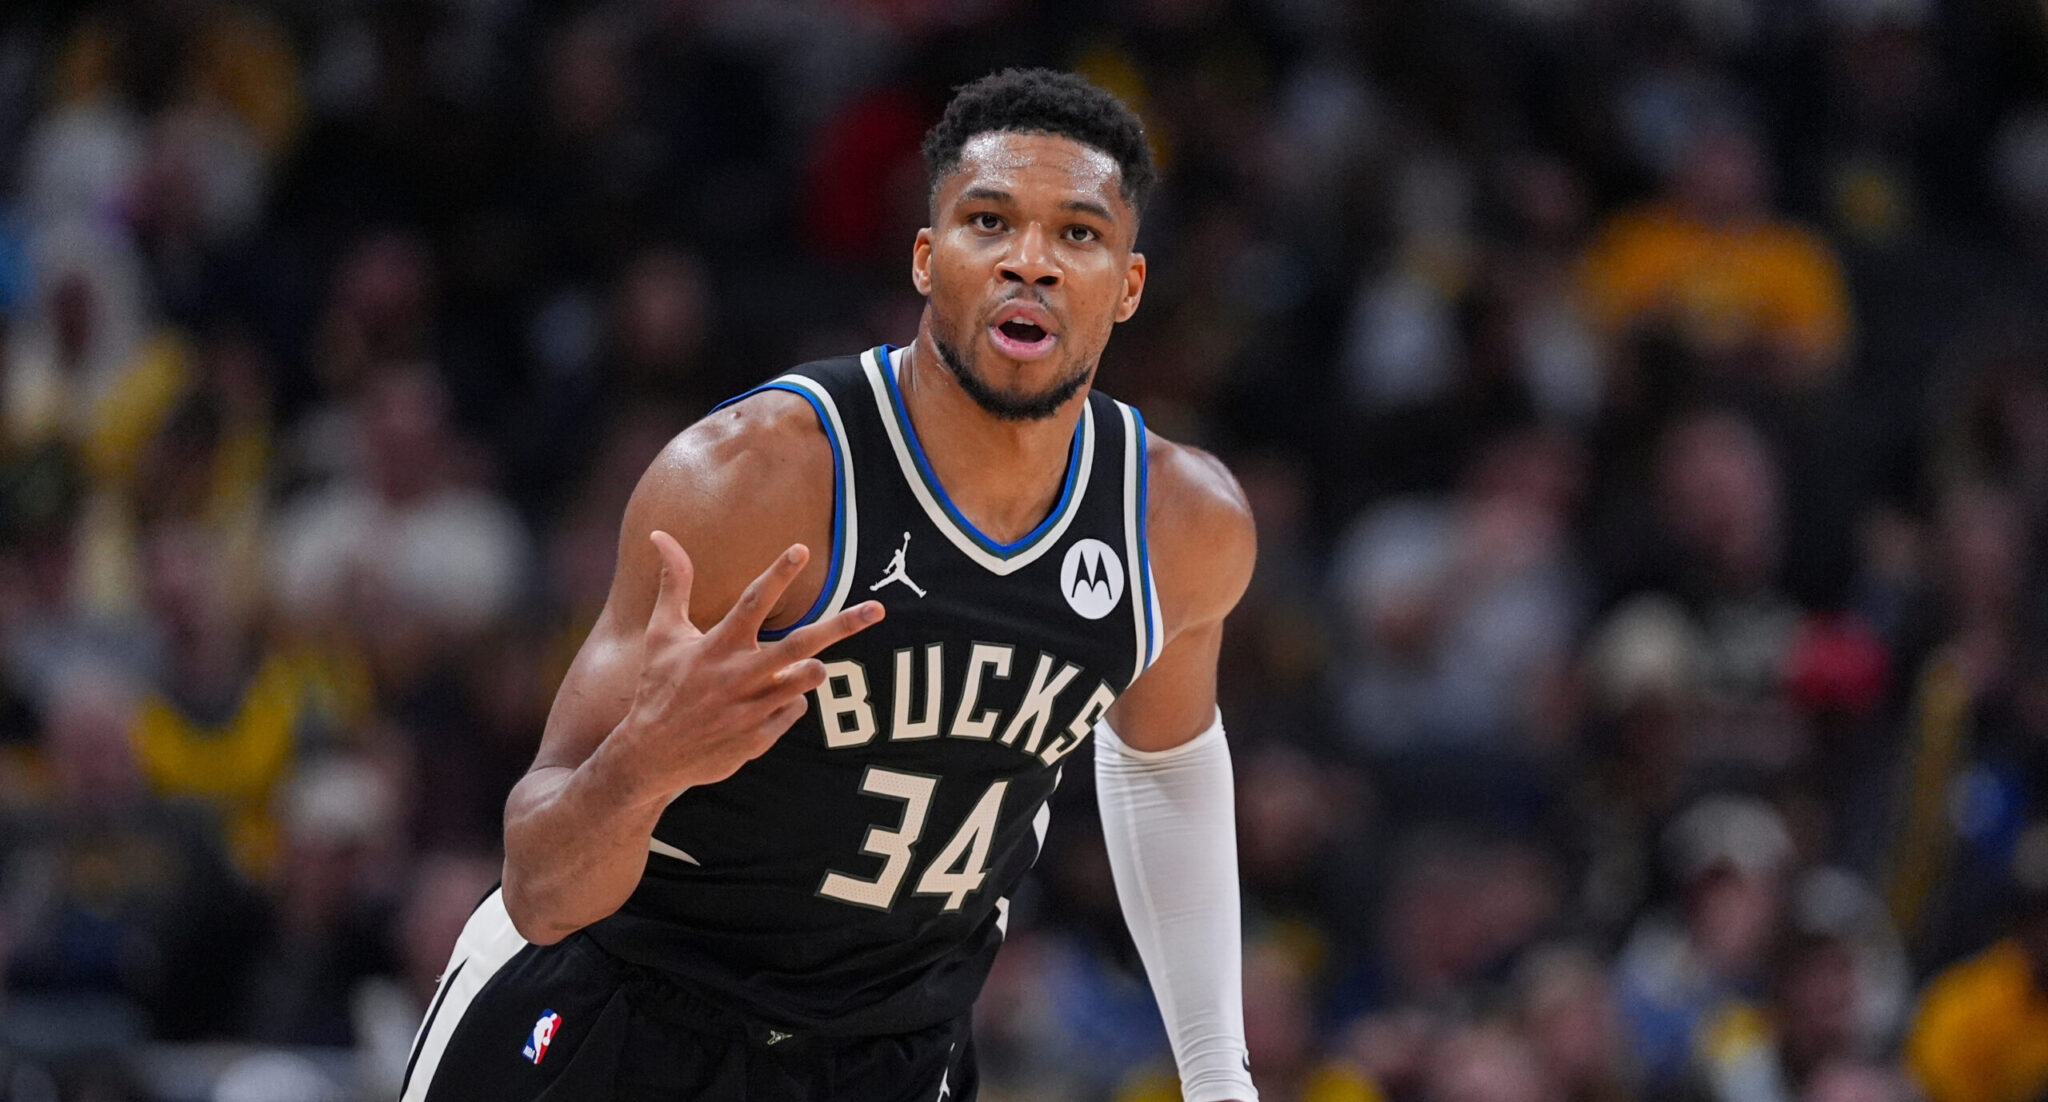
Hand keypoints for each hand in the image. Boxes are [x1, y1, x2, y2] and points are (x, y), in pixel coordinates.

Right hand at [619, 531, 882, 793]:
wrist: (652, 756)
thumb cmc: (659, 685)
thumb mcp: (662, 633)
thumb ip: (673, 583)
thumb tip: (659, 534)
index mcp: (716, 646)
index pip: (753, 602)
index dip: (777, 574)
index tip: (801, 548)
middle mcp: (738, 676)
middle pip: (800, 645)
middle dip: (842, 625)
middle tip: (877, 609)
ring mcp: (752, 709)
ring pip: (806, 680)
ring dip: (811, 670)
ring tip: (805, 666)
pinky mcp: (760, 737)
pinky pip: (794, 709)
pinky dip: (788, 700)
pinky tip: (762, 703)